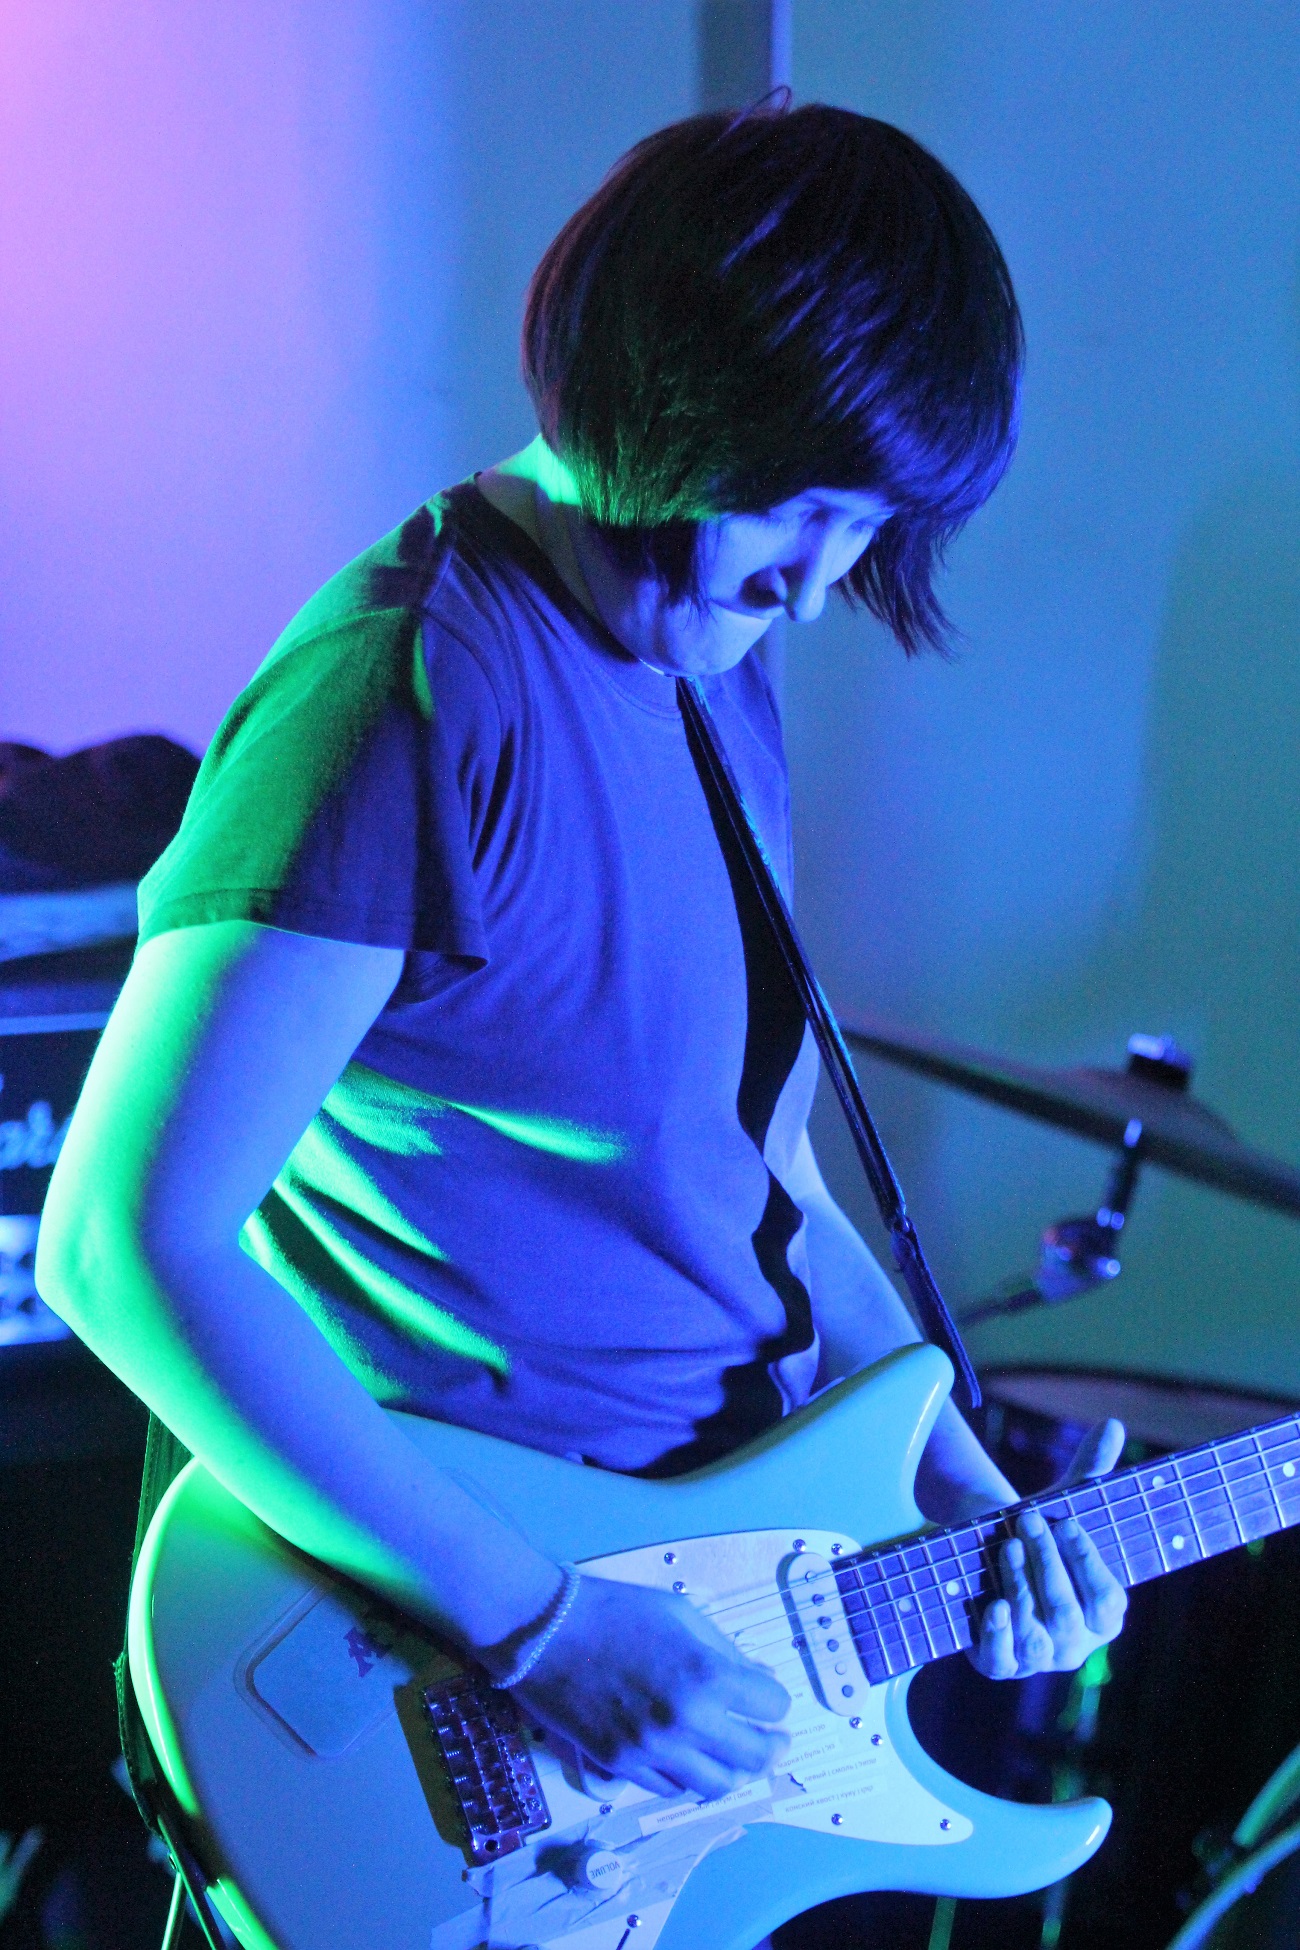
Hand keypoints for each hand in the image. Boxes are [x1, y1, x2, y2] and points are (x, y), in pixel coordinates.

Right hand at [508, 1575, 790, 1798]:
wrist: (546, 1631)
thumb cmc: (616, 1611)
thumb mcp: (680, 1613)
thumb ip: (724, 1651)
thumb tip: (759, 1680)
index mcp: (706, 1675)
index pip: (772, 1706)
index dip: (773, 1700)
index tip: (766, 1696)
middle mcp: (686, 1721)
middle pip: (754, 1757)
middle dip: (770, 1746)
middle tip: (772, 1740)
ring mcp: (652, 1751)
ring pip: (717, 1786)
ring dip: (733, 1771)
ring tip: (733, 1756)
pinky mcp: (622, 1766)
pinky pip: (672, 1790)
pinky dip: (689, 1778)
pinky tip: (689, 1759)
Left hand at [969, 1418, 1128, 1680]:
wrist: (986, 1558)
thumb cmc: (1036, 1535)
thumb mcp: (1063, 1505)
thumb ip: (1089, 1472)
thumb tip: (1112, 1424)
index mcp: (1104, 1614)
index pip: (1107, 1599)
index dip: (1088, 1562)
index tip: (1067, 1521)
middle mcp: (1076, 1643)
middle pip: (1068, 1616)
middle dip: (1048, 1564)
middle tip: (1026, 1519)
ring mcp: (1038, 1658)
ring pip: (1037, 1638)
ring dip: (1022, 1590)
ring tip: (1008, 1547)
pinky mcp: (1000, 1663)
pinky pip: (1002, 1662)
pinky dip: (997, 1637)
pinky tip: (992, 1605)